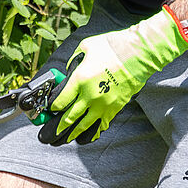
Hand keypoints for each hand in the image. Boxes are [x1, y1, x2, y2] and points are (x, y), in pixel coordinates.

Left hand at [39, 8, 187, 145]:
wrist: (138, 54)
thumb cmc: (112, 47)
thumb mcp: (85, 47)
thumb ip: (73, 61)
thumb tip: (69, 71)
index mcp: (80, 80)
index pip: (60, 101)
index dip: (52, 108)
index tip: (50, 110)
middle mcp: (90, 96)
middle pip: (70, 117)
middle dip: (58, 127)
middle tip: (49, 135)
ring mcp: (103, 104)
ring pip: (84, 125)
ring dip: (73, 133)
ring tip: (64, 140)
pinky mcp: (115, 108)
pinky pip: (101, 124)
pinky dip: (93, 131)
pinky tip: (86, 136)